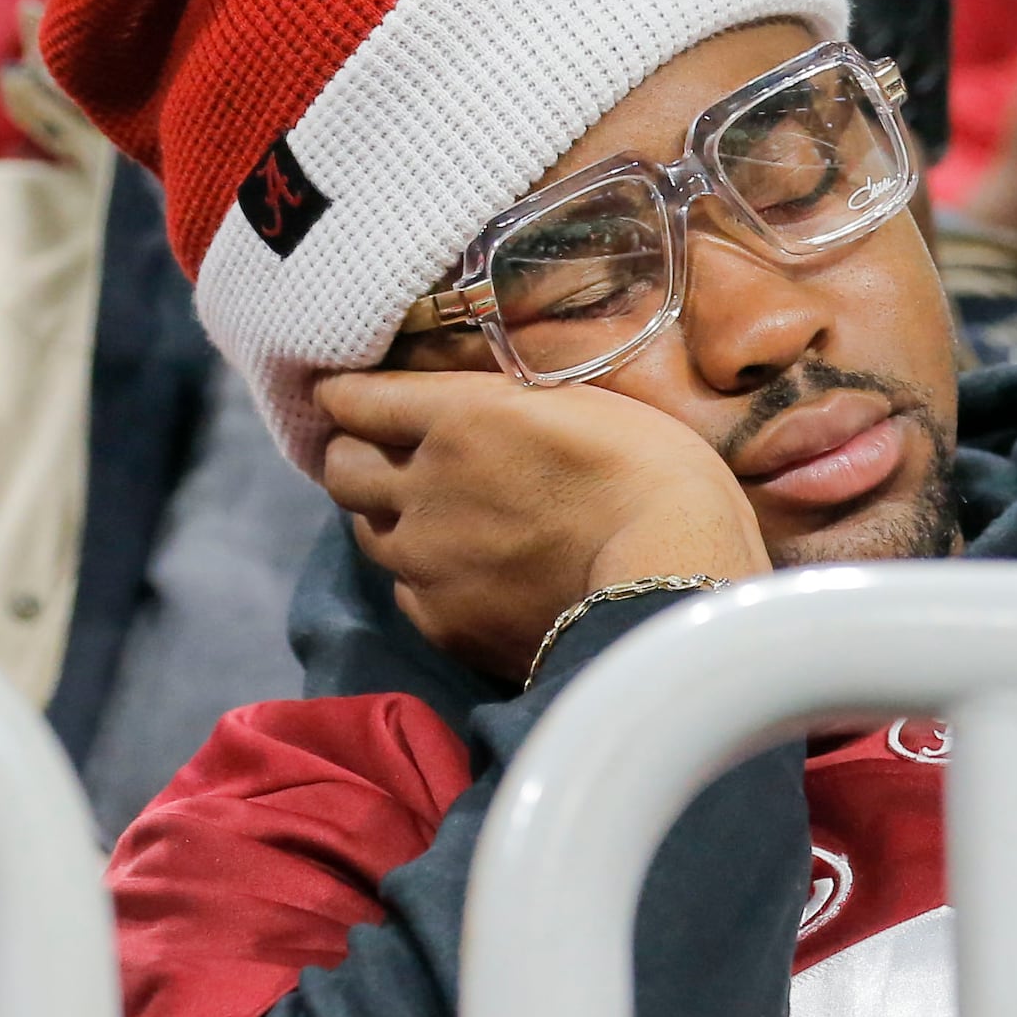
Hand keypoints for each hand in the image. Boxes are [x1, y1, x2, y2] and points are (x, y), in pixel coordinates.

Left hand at [312, 369, 765, 682]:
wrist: (676, 581)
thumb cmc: (659, 476)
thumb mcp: (584, 404)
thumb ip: (508, 407)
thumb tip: (479, 410)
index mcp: (459, 415)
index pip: (356, 397)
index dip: (344, 395)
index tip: (343, 394)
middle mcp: (423, 484)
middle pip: (341, 467)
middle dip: (354, 454)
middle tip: (382, 456)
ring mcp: (426, 560)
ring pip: (368, 532)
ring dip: (389, 518)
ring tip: (431, 519)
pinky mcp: (444, 622)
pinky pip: (408, 593)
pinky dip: (425, 580)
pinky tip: (465, 577)